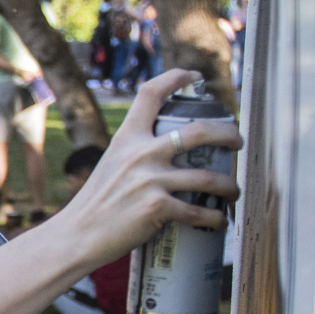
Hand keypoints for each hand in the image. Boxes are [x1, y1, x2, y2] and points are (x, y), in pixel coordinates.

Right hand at [43, 70, 239, 266]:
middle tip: (237, 143)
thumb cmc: (96, 203)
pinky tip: (219, 220)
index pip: (151, 93)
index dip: (177, 78)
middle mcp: (140, 154)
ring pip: (208, 178)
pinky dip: (215, 218)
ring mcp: (149, 181)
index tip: (196, 78)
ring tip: (232, 191)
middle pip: (199, 132)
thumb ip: (137, 154)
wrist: (77, 235)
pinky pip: (198, 212)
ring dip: (229, 186)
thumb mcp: (112, 164)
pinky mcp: (156, 209)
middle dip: (228, 135)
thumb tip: (170, 152)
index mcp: (127, 138)